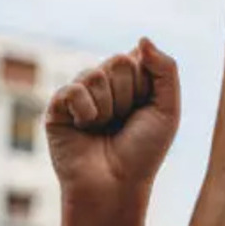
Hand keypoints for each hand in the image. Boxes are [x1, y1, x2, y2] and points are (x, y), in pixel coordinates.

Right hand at [45, 38, 180, 194]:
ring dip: (107, 108)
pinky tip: (85, 128)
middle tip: (123, 123)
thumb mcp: (167, 109)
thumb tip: (142, 38)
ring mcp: (80, 94)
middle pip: (118, 62)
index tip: (145, 112)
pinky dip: (85, 111)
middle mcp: (104, 84)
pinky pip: (72, 90)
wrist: (114, 187)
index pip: (138, 58)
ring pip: (94, 75)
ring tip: (103, 129)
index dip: (146, 86)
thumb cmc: (143, 152)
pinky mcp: (57, 107)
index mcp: (131, 82)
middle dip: (127, 96)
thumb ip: (165, 69)